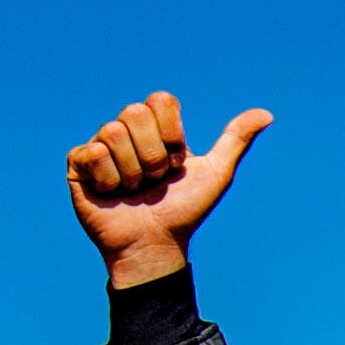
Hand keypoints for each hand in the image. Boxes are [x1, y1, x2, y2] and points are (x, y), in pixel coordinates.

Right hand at [67, 91, 273, 287]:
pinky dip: (109, 178)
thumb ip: (236, 140)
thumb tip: (267, 114)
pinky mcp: (78, 165)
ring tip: (134, 190)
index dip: (172, 134)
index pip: (160, 100)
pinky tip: (112, 194)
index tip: (177, 162)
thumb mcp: (216, 175)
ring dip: (132, 171)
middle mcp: (127, 131)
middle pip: (135, 112)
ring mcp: (100, 146)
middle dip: (152, 154)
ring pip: (113, 132)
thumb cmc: (184, 212)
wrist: (156, 245)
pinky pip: (92, 152)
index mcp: (155, 127)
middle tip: (154, 180)